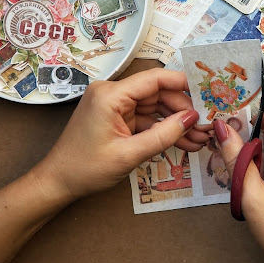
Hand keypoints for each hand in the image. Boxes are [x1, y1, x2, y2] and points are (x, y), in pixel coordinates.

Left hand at [34, 69, 209, 200]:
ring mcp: (116, 105)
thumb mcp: (129, 154)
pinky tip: (184, 142)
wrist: (57, 183)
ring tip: (199, 139)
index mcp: (111, 94)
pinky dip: (164, 130)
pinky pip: (147, 119)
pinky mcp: (118, 117)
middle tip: (205, 126)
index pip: (154, 79)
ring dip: (177, 123)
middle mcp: (113, 93)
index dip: (182, 83)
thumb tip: (192, 119)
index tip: (206, 93)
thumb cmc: (85, 168)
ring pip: (157, 107)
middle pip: (159, 93)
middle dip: (183, 110)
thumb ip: (163, 135)